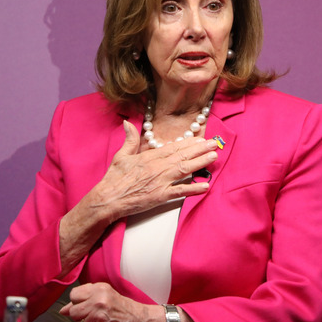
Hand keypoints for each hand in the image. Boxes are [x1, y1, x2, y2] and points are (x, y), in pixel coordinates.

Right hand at [57, 121, 217, 276]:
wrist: (107, 199)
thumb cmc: (113, 179)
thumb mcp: (121, 155)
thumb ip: (129, 139)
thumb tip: (127, 122)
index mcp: (149, 157)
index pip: (173, 147)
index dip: (188, 142)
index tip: (200, 138)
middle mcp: (157, 167)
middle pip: (182, 156)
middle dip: (199, 149)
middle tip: (214, 143)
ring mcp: (160, 182)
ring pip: (184, 169)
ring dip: (200, 163)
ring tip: (214, 156)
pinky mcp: (160, 196)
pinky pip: (180, 192)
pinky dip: (193, 189)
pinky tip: (205, 185)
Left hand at [59, 282, 162, 321]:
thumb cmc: (125, 308)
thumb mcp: (107, 295)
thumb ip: (85, 298)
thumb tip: (62, 310)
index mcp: (100, 288)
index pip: (74, 294)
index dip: (78, 301)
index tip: (86, 303)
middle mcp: (98, 300)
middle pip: (72, 309)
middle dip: (79, 313)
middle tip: (92, 313)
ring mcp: (97, 315)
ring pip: (76, 321)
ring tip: (97, 320)